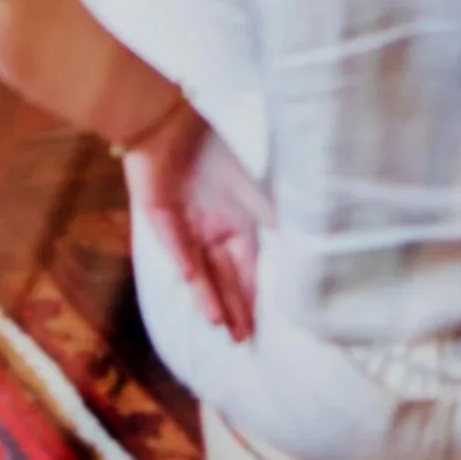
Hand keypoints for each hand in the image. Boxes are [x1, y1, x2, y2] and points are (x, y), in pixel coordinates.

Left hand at [124, 101, 273, 341]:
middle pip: (222, 278)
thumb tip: (301, 242)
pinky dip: (182, 257)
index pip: (245, 269)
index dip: (252, 297)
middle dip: (232, 308)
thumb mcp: (250, 187)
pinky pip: (173, 240)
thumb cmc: (212, 150)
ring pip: (198, 269)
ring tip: (219, 324)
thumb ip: (271, 216)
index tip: (260, 327)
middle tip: (241, 340)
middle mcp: (209, 232)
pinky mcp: (158, 215)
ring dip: (208, 295)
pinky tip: (190, 277)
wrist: (170, 119)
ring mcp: (183, 226)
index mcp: (232, 226)